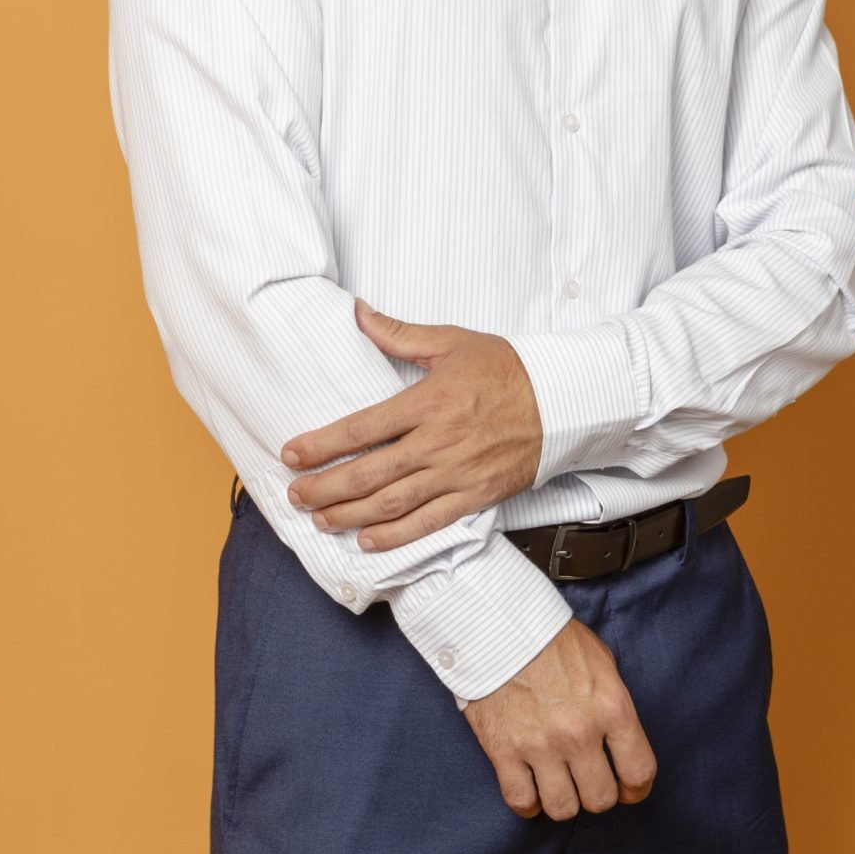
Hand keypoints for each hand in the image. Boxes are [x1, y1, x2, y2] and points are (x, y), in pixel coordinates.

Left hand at [278, 298, 543, 550]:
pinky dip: (395, 536)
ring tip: (320, 519)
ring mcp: (456, 473)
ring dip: (350, 515)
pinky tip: (367, 540)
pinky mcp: (475, 496)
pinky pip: (429, 522)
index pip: (362, 428)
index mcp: (428, 401)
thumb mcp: (452, 341)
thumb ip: (399, 333)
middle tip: (295, 494)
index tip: (292, 454)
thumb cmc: (507, 369)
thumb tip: (359, 313)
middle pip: (369, 472)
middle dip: (326, 487)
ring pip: (392, 503)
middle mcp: (438, 441)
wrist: (562, 402)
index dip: (322, 445)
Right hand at [463, 620, 657, 819]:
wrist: (498, 624)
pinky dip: (528, 801)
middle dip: (597, 794)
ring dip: (563, 800)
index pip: (639, 772)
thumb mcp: (601, 661)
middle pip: (601, 799)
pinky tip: (530, 786)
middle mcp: (580, 733)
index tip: (628, 789)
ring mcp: (540, 745)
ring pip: (562, 808)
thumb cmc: (552, 638)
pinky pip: (522, 801)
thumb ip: (613, 703)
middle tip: (588, 782)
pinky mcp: (504, 751)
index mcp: (611, 708)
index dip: (636, 789)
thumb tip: (618, 737)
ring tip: (558, 784)